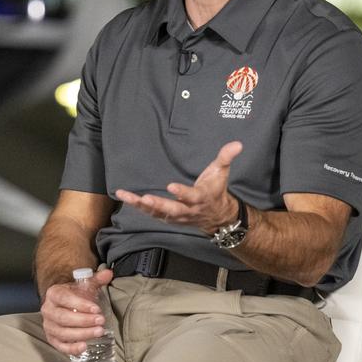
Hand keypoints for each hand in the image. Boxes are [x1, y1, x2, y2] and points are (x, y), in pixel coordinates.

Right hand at [41, 268, 113, 357]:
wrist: (64, 304)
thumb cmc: (75, 295)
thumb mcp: (85, 285)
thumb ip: (96, 279)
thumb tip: (108, 273)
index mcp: (54, 294)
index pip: (64, 299)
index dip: (80, 304)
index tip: (96, 309)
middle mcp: (48, 310)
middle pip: (63, 318)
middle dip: (83, 321)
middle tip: (100, 321)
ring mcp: (49, 326)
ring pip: (62, 333)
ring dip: (81, 334)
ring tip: (99, 332)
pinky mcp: (52, 339)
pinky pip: (60, 346)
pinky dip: (71, 348)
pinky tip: (84, 347)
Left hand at [115, 141, 242, 233]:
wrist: (217, 217)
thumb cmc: (216, 191)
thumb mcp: (222, 173)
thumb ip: (226, 157)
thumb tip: (237, 144)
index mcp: (200, 199)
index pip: (191, 197)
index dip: (182, 193)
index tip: (171, 186)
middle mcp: (187, 210)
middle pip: (171, 210)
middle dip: (158, 205)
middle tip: (145, 198)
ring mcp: (176, 216)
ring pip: (157, 212)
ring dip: (140, 205)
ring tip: (124, 196)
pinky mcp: (167, 217)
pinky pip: (151, 213)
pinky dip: (138, 207)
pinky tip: (125, 198)